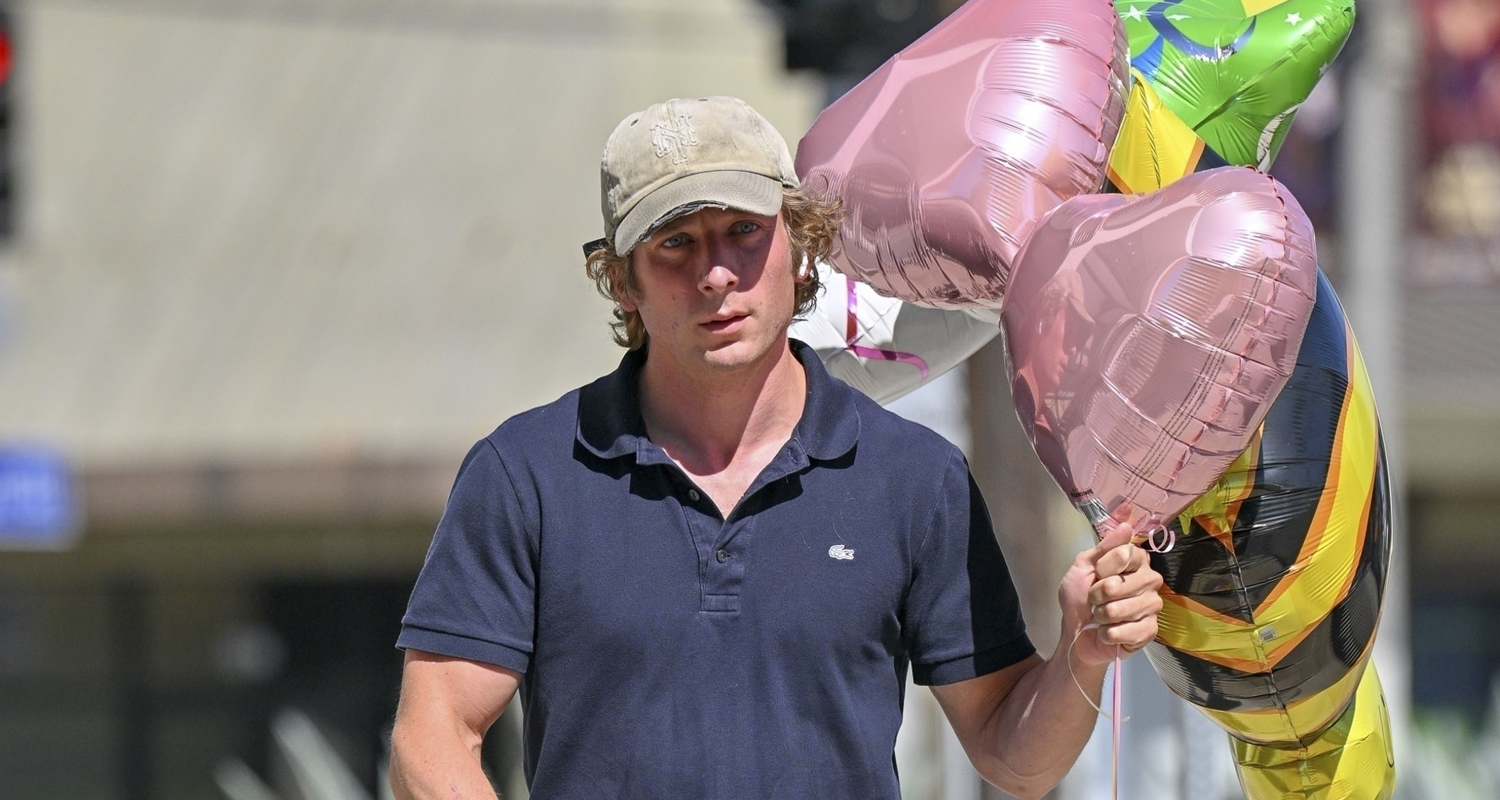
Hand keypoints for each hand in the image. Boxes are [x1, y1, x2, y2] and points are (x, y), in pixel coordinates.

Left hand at [1058, 521, 1163, 666]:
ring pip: (1120, 609)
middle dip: (1097, 595)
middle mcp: (1150, 580)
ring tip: (1102, 616)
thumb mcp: (1083, 567)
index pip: (1123, 554)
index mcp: (1137, 561)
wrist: (1076, 633)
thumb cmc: (1080, 597)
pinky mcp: (1151, 631)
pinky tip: (1109, 633)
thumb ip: (1103, 548)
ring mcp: (1153, 606)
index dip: (1102, 567)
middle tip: (1096, 600)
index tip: (1096, 574)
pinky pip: (1125, 631)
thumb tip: (1127, 526)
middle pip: (1119, 584)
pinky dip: (1109, 634)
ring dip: (1101, 616)